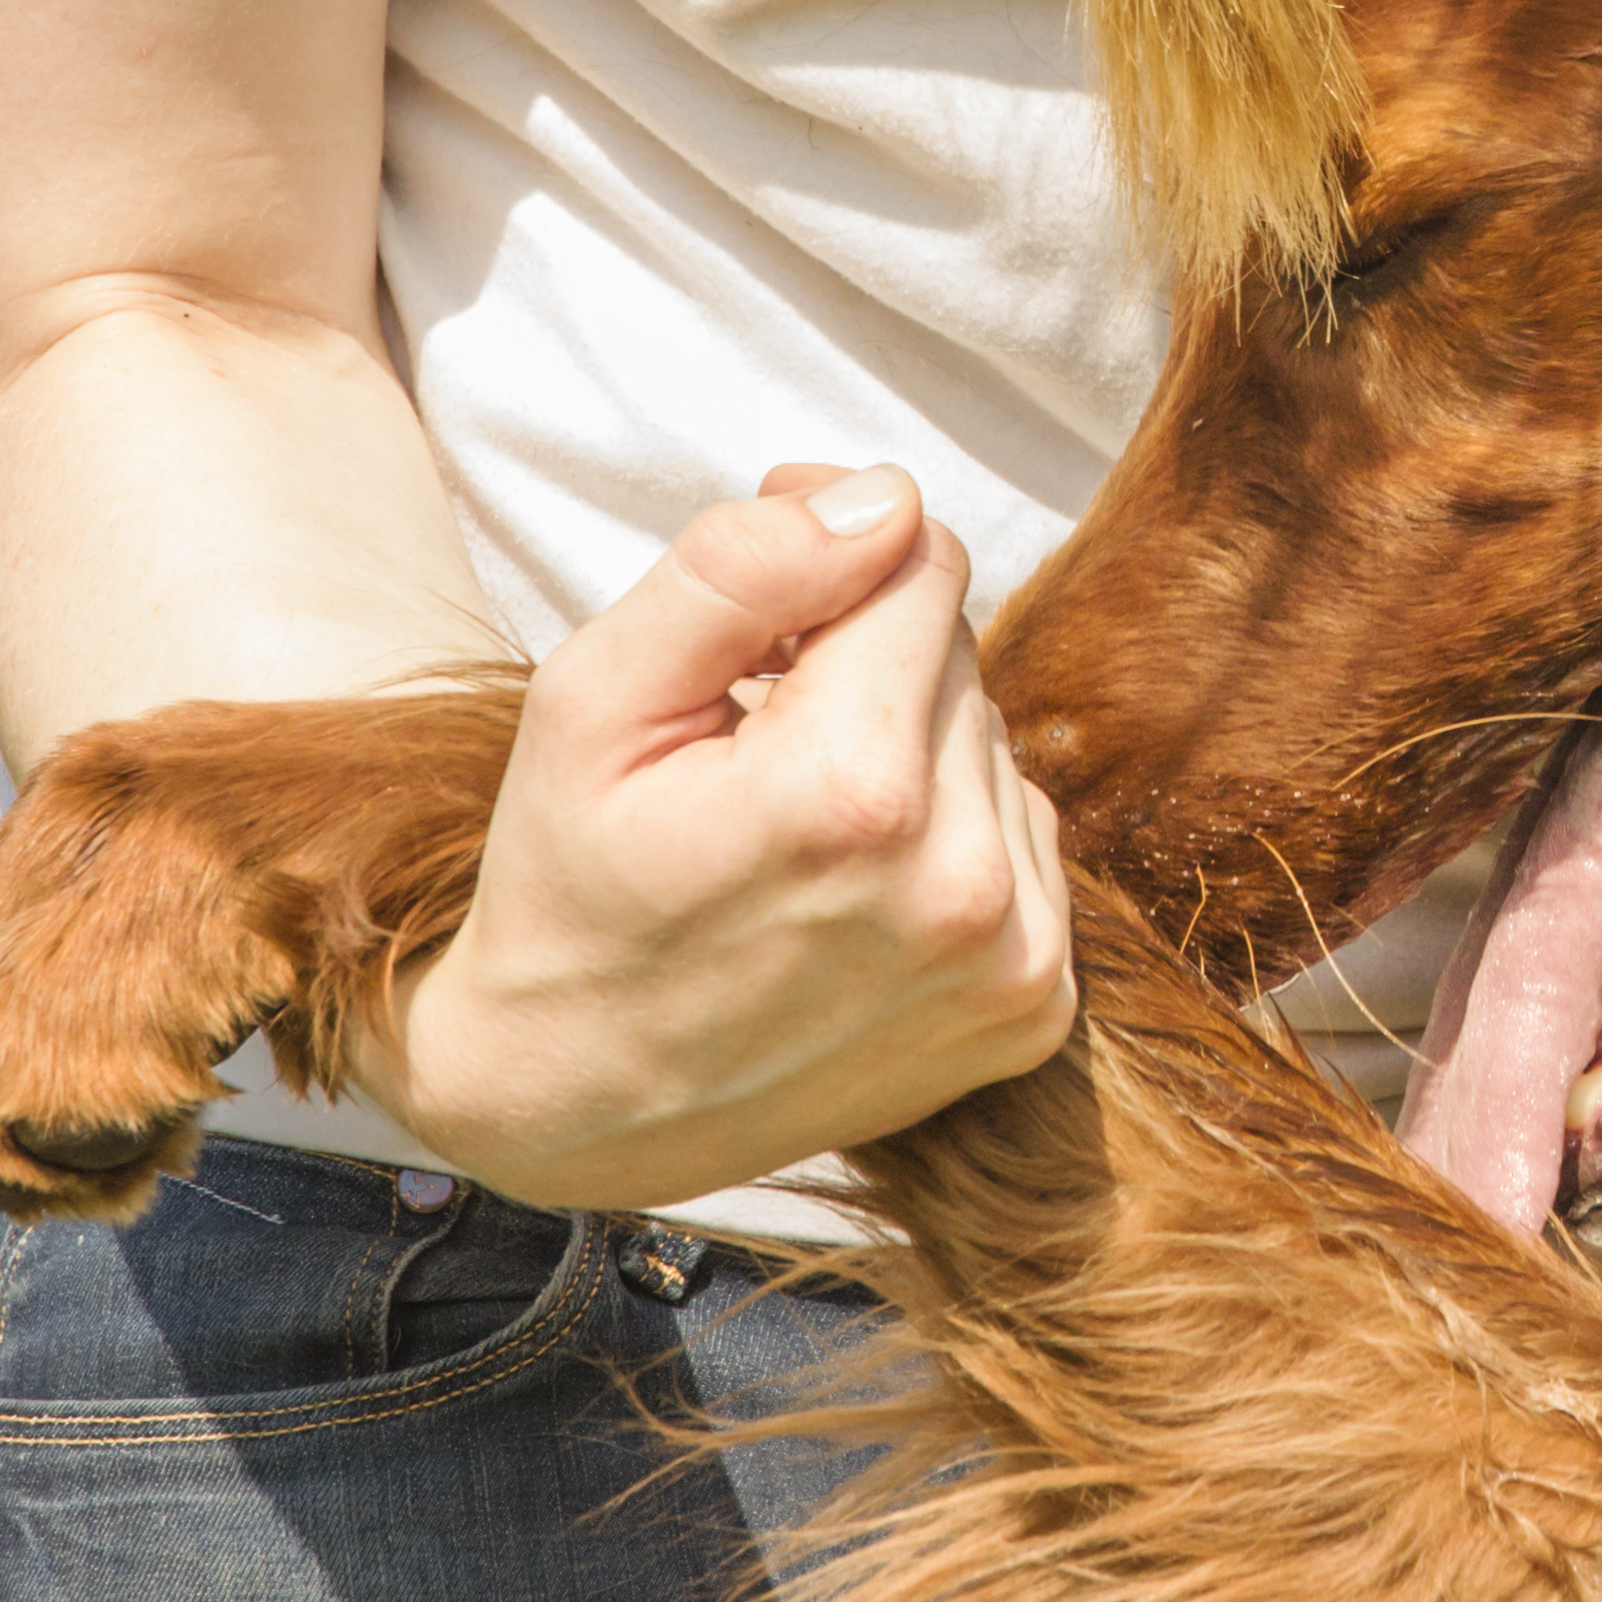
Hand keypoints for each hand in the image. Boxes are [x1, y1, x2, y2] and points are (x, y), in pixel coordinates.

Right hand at [367, 467, 1075, 1207]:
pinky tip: (849, 883)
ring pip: (992, 744)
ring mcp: (1011, 960)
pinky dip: (950, 836)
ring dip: (908, 750)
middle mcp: (960, 884)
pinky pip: (1023, 837)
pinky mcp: (1034, 1009)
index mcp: (851, 793)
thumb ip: (740, 571)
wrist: (573, 1103)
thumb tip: (887, 498)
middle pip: (959, 656)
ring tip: (790, 824)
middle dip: (862, 663)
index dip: (832, 552)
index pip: (921, 563)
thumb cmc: (567, 883)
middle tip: (747, 738)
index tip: (756, 617)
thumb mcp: (594, 698)